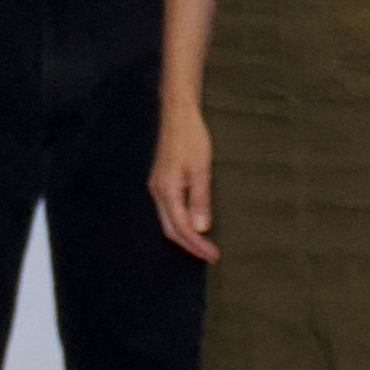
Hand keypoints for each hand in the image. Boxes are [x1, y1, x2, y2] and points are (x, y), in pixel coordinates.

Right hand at [149, 109, 217, 263]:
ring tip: (203, 245)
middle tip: (210, 255)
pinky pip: (168, 210)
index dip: (197, 244)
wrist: (178, 115)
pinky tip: (192, 224)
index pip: (182, 227)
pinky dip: (180, 223)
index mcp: (167, 190)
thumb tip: (200, 228)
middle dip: (190, 245)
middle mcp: (157, 192)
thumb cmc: (191, 138)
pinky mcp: (161, 181)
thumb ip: (200, 200)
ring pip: (168, 221)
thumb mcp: (201, 170)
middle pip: (171, 229)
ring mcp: (157, 187)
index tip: (213, 255)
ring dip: (185, 236)